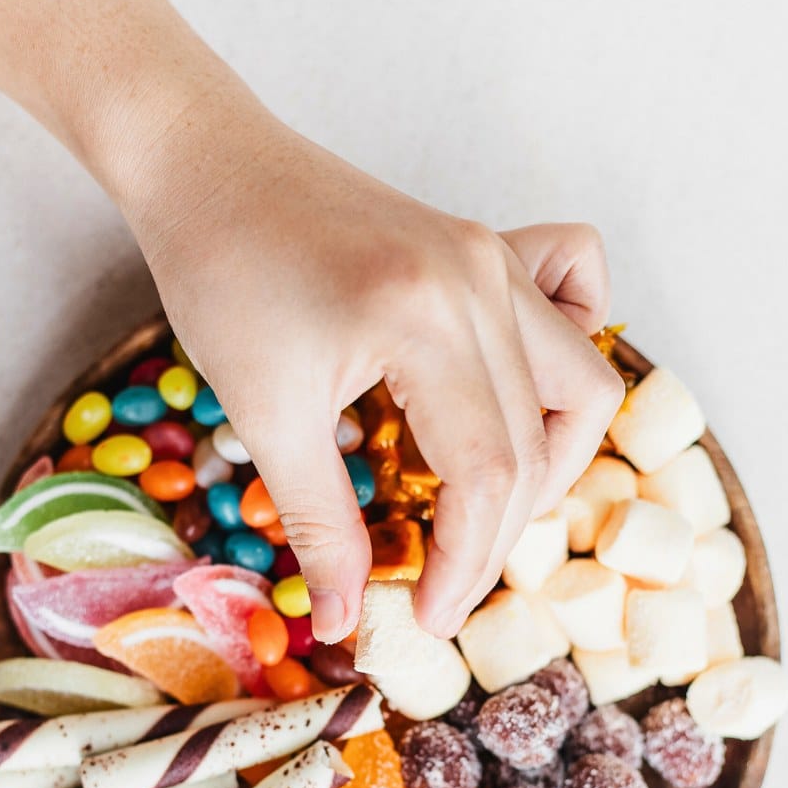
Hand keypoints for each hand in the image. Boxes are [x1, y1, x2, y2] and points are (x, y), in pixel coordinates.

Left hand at [123, 110, 624, 642]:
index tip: (429, 620)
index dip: (467, 564)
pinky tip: (519, 394)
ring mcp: (494, 258)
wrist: (207, 167)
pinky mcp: (487, 248)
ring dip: (548, 462)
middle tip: (442, 588)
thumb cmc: (221, 276)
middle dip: (496, 536)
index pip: (489, 473)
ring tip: (487, 509)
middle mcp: (483, 282)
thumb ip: (320, 523)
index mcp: (426, 321)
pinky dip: (565, 357)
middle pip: (538, 444)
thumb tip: (346, 619)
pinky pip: (575, 295)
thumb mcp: (265, 413)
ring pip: (580, 382)